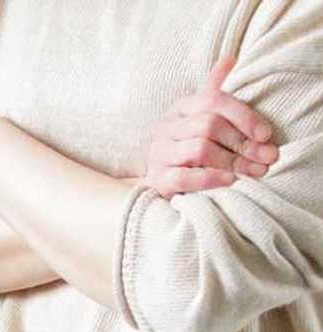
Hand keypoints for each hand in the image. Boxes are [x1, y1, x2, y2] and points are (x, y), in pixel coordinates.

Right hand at [143, 56, 278, 197]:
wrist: (162, 177)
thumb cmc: (188, 144)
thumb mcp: (199, 115)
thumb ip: (214, 89)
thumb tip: (229, 58)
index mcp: (180, 107)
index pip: (213, 100)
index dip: (243, 116)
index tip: (266, 134)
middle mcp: (166, 127)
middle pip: (208, 125)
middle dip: (242, 142)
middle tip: (266, 157)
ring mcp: (159, 153)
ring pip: (199, 149)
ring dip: (232, 161)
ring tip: (253, 171)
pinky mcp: (158, 178)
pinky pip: (185, 176)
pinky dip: (211, 179)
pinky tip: (230, 180)